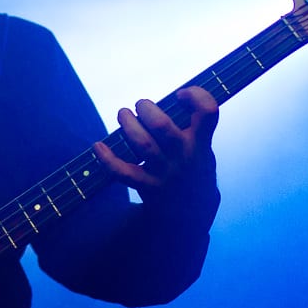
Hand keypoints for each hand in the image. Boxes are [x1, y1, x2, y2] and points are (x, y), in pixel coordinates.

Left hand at [93, 87, 217, 201]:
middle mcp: (184, 156)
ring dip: (128, 124)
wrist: (192, 212)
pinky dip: (107, 159)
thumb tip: (169, 96)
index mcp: (201, 142)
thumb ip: (190, 125)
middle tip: (141, 106)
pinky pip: (123, 172)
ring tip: (123, 114)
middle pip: (161, 126)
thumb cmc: (192, 166)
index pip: (208, 112)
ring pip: (142, 144)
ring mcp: (165, 172)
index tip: (180, 95)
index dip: (195, 95)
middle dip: (145, 108)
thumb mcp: (202, 147)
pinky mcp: (148, 186)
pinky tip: (98, 146)